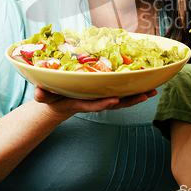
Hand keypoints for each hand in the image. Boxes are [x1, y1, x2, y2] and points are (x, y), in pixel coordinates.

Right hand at [34, 87, 156, 118]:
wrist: (58, 101)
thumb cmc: (52, 96)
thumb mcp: (44, 95)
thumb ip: (41, 94)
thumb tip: (37, 93)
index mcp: (80, 101)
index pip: (93, 104)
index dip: (103, 104)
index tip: (113, 100)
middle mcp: (94, 101)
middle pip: (114, 103)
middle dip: (130, 100)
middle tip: (145, 95)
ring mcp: (100, 98)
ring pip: (121, 99)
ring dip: (137, 95)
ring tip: (152, 91)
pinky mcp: (104, 93)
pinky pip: (121, 93)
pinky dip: (133, 90)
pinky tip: (147, 85)